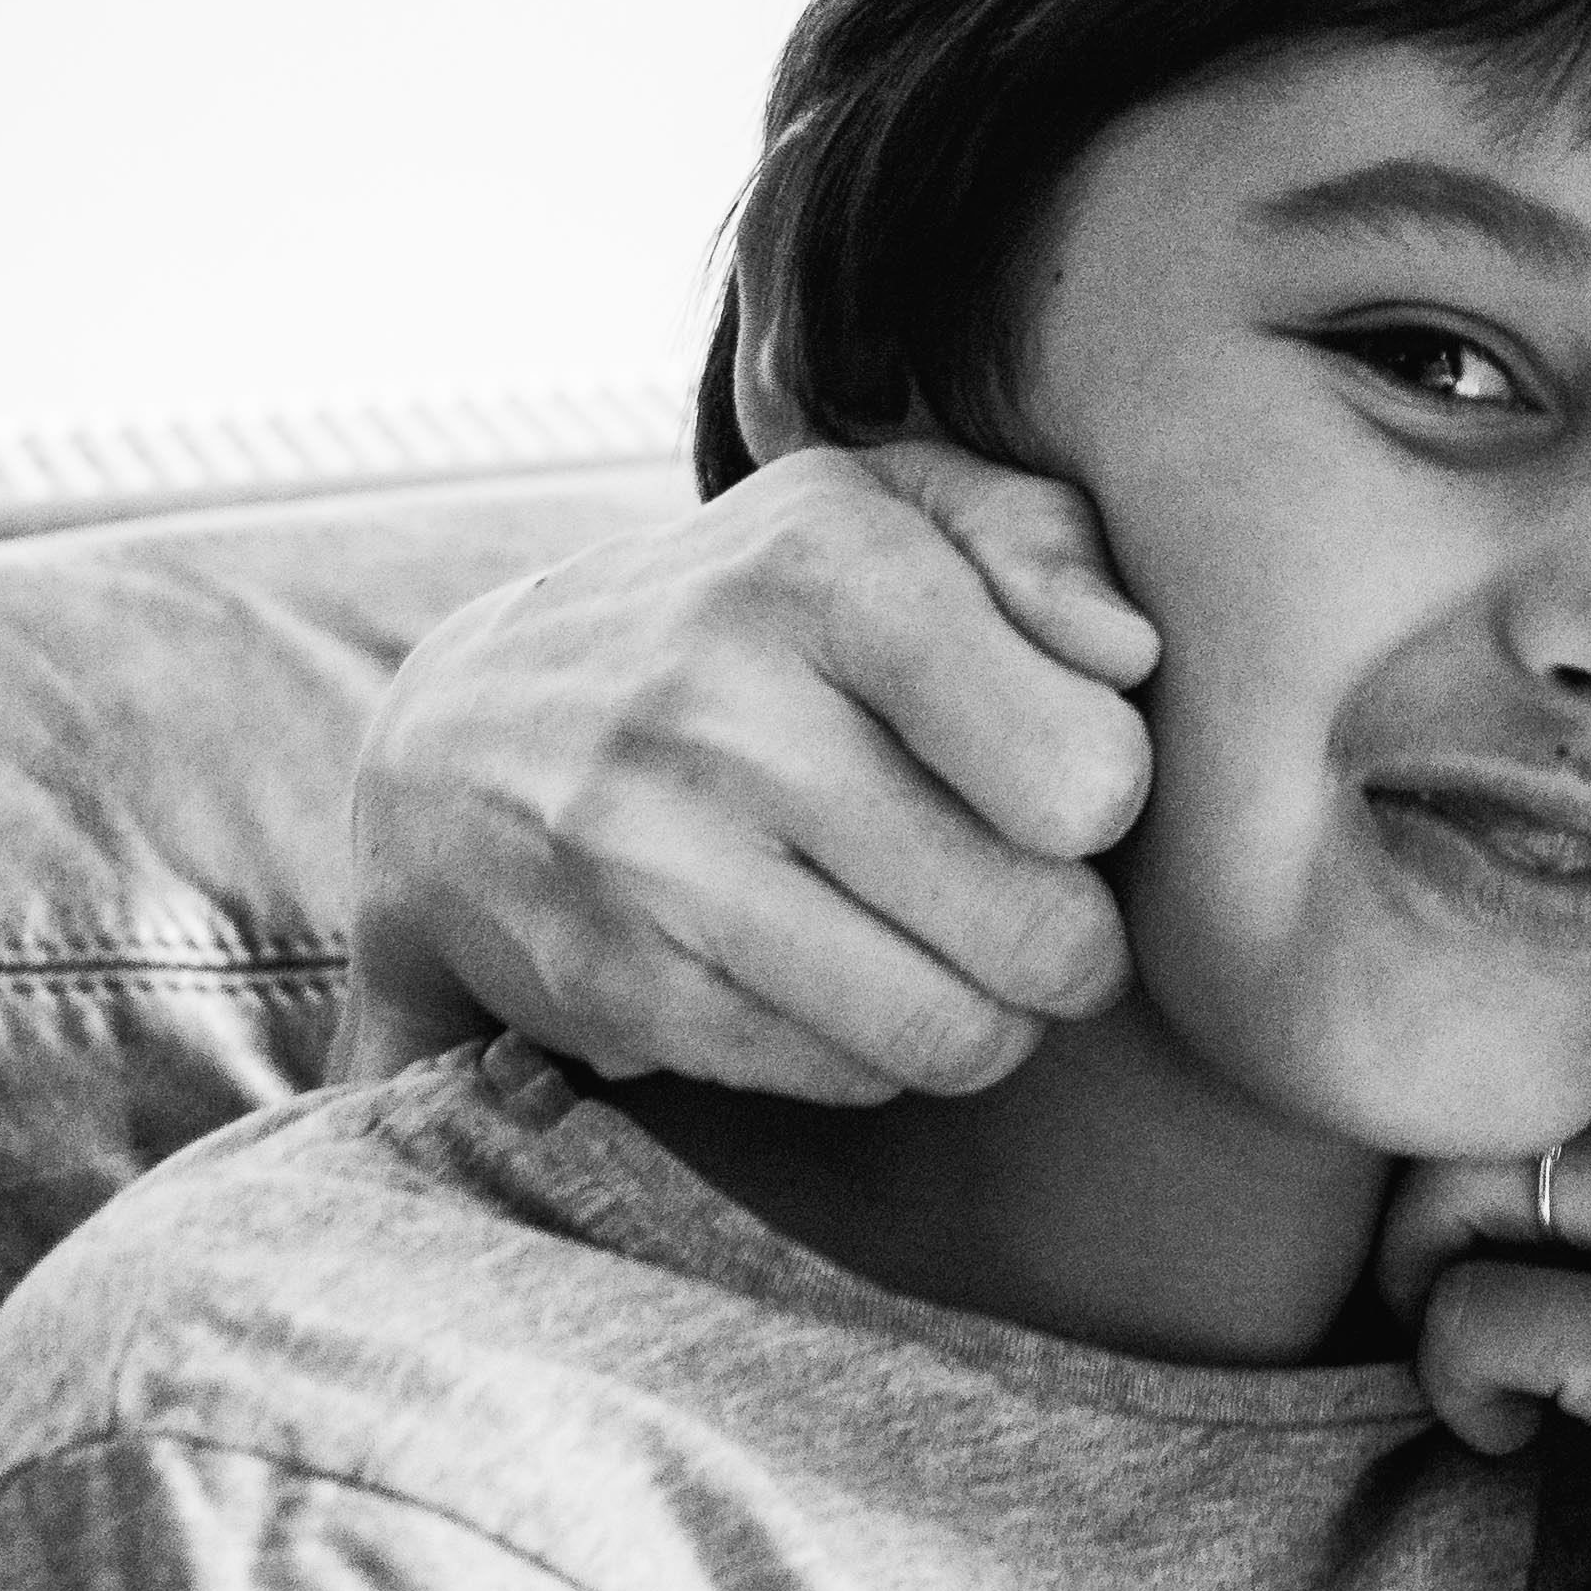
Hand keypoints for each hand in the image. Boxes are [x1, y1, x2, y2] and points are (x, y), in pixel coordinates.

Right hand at [343, 440, 1157, 1100]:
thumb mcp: (886, 513)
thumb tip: (1131, 655)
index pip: (1084, 766)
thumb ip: (1037, 542)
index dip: (1109, 794)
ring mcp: (655, 853)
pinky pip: (850, 1077)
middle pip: (1038, 925)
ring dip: (994, 1015)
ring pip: (949, 1028)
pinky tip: (846, 976)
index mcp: (822, 561)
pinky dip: (882, 1049)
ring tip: (964, 954)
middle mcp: (725, 703)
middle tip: (1041, 905)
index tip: (1059, 774)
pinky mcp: (618, 982)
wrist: (459, 738)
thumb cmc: (749, 617)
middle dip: (1075, 939)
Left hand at [1377, 977, 1590, 1590]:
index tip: (1532, 1239)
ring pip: (1464, 1180)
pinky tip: (1527, 1436)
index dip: (1492, 1120)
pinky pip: (1471, 1309)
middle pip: (1498, 1086)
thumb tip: (1428, 1046)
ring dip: (1434, 1295)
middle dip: (1436, 1210)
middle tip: (1476, 1317)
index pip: (1555, 1008)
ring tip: (1505, 1375)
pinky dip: (1460, 1386)